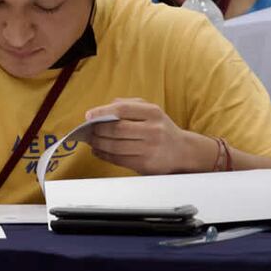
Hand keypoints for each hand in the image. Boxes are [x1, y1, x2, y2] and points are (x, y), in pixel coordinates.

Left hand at [83, 99, 210, 174]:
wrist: (183, 151)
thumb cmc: (161, 128)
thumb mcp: (151, 110)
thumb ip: (129, 105)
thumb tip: (103, 108)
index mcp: (153, 112)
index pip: (122, 110)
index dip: (101, 112)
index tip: (88, 115)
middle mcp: (153, 130)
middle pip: (116, 130)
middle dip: (97, 130)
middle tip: (87, 130)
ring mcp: (150, 149)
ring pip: (115, 146)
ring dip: (98, 144)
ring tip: (91, 141)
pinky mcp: (146, 164)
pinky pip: (119, 160)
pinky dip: (104, 155)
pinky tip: (98, 151)